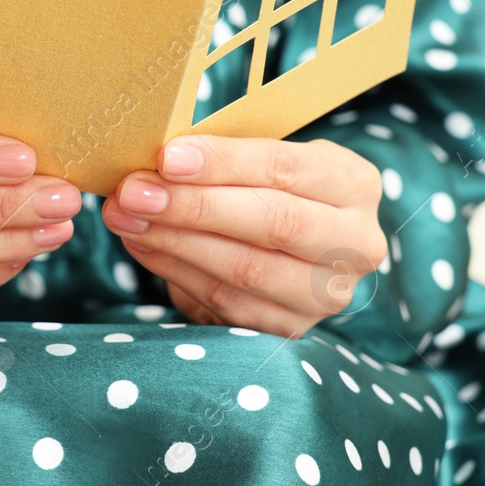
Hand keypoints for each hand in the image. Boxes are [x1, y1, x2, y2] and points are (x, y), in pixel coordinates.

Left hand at [101, 136, 387, 338]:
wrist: (287, 248)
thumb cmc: (265, 187)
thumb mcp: (260, 160)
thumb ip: (221, 158)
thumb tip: (155, 161)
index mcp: (354, 183)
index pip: (287, 168)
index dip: (224, 163)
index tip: (168, 157)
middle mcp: (356, 242)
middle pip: (273, 222)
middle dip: (194, 206)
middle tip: (134, 192)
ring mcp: (329, 293)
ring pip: (248, 268)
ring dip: (176, 241)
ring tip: (128, 219)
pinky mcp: (293, 328)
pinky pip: (228, 302)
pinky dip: (177, 272)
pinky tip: (144, 247)